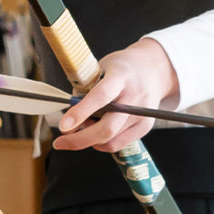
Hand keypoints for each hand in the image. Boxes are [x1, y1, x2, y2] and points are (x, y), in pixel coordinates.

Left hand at [55, 38, 176, 152]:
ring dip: (88, 139)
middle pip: (107, 128)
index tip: (63, 126)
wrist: (153, 70)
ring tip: (81, 128)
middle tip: (60, 142)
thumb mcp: (100, 69)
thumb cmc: (121, 69)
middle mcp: (134, 97)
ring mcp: (142, 114)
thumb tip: (69, 118)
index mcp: (121, 76)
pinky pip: (118, 144)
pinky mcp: (145, 126)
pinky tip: (94, 132)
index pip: (101, 97)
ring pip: (110, 140)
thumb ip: (85, 90)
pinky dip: (101, 143)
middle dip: (80, 139)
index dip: (81, 112)